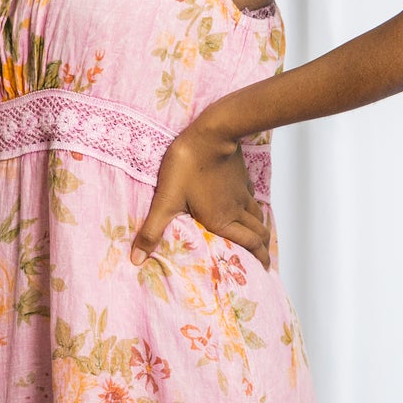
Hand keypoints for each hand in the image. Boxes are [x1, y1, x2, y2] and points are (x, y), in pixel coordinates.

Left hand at [131, 117, 271, 270]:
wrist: (212, 132)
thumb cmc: (188, 165)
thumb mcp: (166, 200)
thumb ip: (152, 231)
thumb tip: (136, 260)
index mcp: (222, 220)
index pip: (249, 245)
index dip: (260, 259)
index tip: (266, 270)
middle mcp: (236, 209)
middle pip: (258, 233)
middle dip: (263, 249)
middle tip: (264, 260)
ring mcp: (241, 192)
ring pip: (258, 215)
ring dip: (260, 230)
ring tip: (259, 238)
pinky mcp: (241, 176)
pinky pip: (252, 197)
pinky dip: (254, 207)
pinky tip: (248, 206)